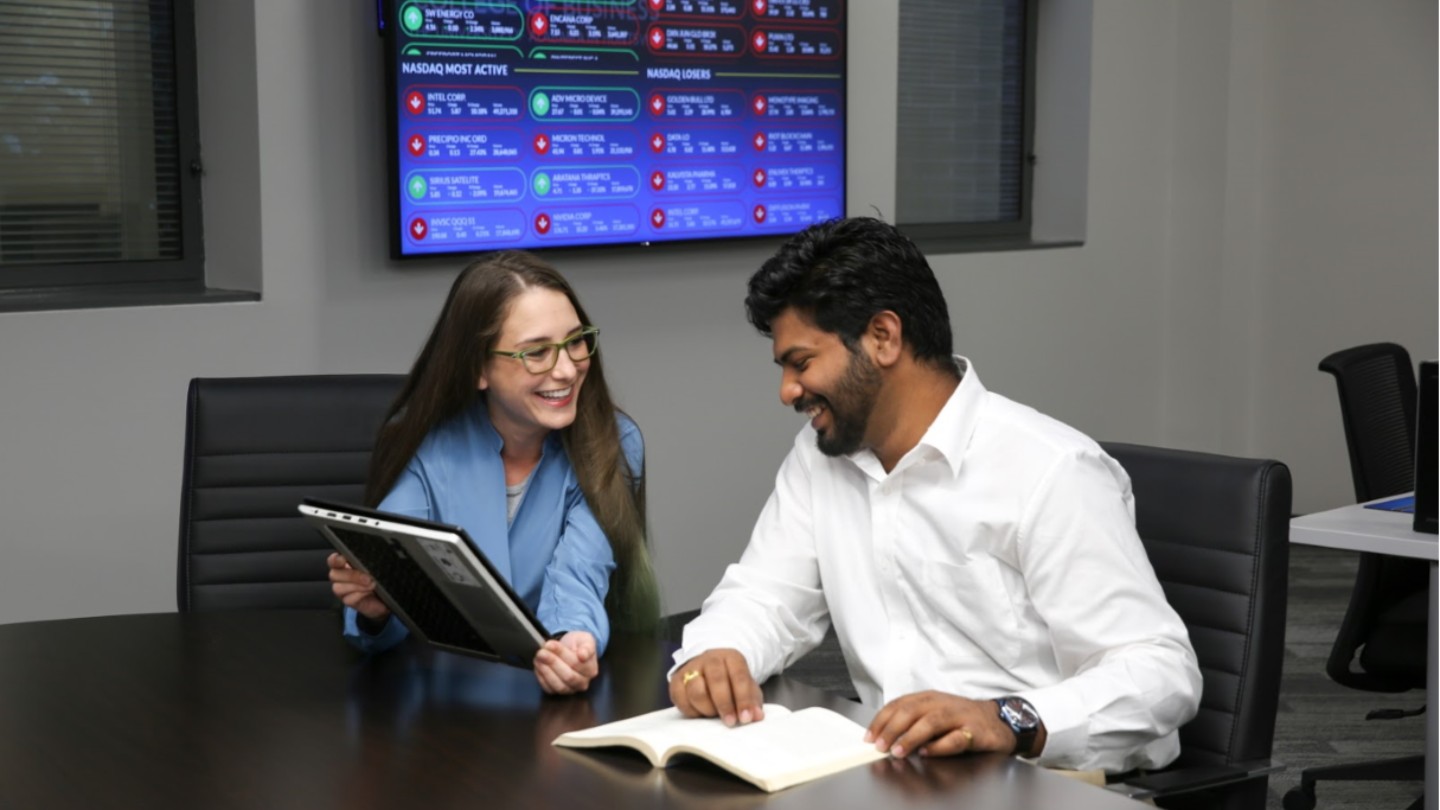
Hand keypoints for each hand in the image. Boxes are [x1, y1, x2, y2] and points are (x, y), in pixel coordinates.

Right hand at [327, 553, 389, 620]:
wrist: (383, 597)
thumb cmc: (378, 577)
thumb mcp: (374, 567)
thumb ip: (366, 563)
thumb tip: (365, 559)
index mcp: (344, 564)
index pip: (333, 561)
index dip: (335, 560)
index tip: (343, 559)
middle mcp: (340, 577)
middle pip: (334, 575)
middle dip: (352, 575)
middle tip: (368, 577)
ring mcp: (342, 590)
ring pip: (338, 588)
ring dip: (357, 586)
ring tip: (372, 585)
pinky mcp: (348, 601)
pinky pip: (348, 599)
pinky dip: (360, 595)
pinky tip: (369, 592)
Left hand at [534, 632, 598, 694]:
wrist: (571, 650)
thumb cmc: (578, 645)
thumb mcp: (586, 639)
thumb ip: (587, 646)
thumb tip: (583, 655)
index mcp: (591, 670)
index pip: (576, 663)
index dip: (561, 653)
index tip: (550, 644)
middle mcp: (583, 683)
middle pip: (568, 676)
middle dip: (552, 662)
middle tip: (541, 652)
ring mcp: (570, 689)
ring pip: (559, 685)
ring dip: (546, 671)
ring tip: (538, 658)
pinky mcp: (558, 692)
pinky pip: (549, 689)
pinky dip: (541, 677)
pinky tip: (538, 665)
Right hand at [668, 649, 763, 726]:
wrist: (708, 669)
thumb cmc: (731, 681)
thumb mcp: (746, 687)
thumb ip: (752, 701)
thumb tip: (756, 716)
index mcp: (731, 658)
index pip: (739, 676)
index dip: (743, 699)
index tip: (746, 718)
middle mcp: (710, 659)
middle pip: (716, 680)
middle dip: (724, 705)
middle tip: (730, 722)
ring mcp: (691, 668)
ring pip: (696, 691)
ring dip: (707, 708)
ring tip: (714, 715)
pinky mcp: (676, 680)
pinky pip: (680, 699)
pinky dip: (691, 711)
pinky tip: (700, 714)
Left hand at [866, 691, 1034, 758]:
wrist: (1000, 720)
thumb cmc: (962, 718)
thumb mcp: (935, 713)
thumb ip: (913, 721)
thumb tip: (885, 737)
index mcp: (929, 698)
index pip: (899, 704)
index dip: (882, 720)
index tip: (870, 736)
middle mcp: (943, 703)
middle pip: (912, 711)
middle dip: (892, 728)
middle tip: (880, 745)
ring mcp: (960, 716)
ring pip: (932, 722)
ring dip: (912, 737)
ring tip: (898, 750)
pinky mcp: (976, 731)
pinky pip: (956, 739)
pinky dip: (940, 746)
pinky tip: (928, 753)